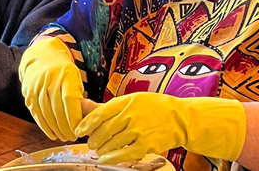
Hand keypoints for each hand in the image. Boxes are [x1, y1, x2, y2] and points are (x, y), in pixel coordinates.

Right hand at [18, 36, 85, 140]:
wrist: (41, 58)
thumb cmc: (63, 72)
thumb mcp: (75, 79)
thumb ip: (80, 97)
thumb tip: (88, 120)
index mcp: (66, 76)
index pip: (69, 100)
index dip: (74, 118)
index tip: (79, 130)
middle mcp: (50, 81)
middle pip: (57, 109)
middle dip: (66, 127)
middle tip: (73, 137)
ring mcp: (37, 88)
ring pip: (46, 114)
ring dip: (56, 129)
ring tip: (64, 137)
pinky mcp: (28, 95)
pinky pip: (37, 114)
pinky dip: (45, 127)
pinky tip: (52, 134)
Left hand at [75, 92, 245, 164]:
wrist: (179, 118)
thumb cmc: (154, 107)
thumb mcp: (132, 99)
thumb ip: (111, 106)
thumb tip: (85, 107)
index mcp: (125, 102)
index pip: (99, 113)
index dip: (86, 124)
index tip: (78, 130)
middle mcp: (130, 115)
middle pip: (103, 130)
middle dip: (93, 139)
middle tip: (91, 143)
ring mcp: (138, 130)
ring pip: (111, 143)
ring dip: (101, 150)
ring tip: (98, 151)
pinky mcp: (146, 144)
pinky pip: (124, 154)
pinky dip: (112, 158)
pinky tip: (106, 159)